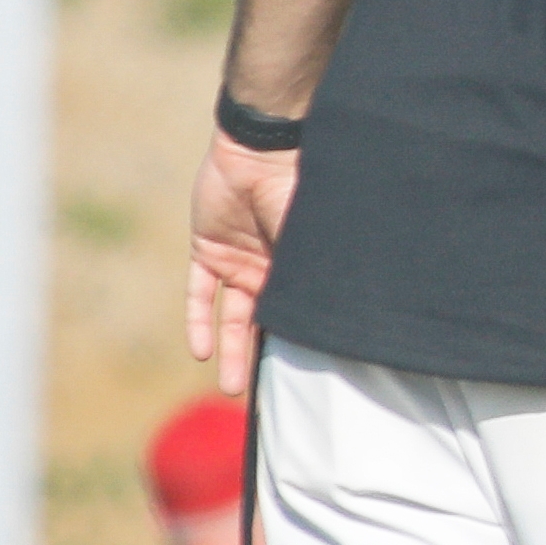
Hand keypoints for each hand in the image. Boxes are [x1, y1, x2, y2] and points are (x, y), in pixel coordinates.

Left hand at [186, 129, 299, 396]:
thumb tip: (347, 315)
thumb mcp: (313, 238)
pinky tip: (199, 351)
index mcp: (301, 265)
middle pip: (266, 322)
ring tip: (233, 388)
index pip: (298, 312)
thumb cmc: (299, 186)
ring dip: (231, 352)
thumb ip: (318, 273)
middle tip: (264, 396)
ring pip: (232, 317)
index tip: (308, 378)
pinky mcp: (207, 249)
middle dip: (262, 358)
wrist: (261, 148)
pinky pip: (200, 293)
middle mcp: (271, 267)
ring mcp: (238, 260)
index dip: (300, 343)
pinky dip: (199, 322)